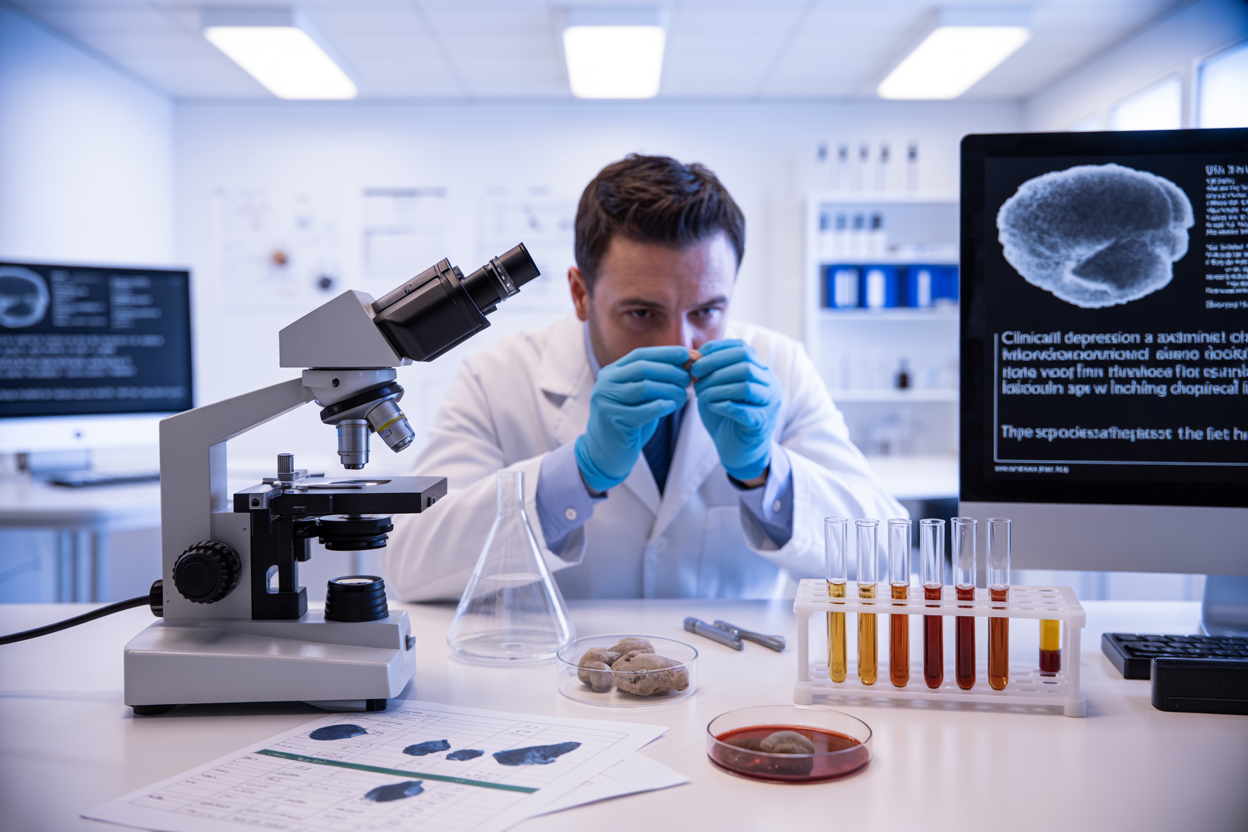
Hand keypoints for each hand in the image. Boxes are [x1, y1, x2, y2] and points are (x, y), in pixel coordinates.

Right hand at [574, 346, 690, 492]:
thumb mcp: (640, 397)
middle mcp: (605, 383)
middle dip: (670, 370)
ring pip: (644, 387)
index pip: (640, 355)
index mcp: (611, 373)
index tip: (687, 354)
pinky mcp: (612, 420)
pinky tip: (671, 406)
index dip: (664, 353)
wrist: (604, 453)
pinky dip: (660, 406)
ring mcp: (606, 401)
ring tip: (684, 394)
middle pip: (643, 368)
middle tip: (689, 378)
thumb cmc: (629, 422)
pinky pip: (642, 410)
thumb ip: (655, 380)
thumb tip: (687, 361)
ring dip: (669, 389)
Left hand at [691, 339, 780, 481]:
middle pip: (745, 364)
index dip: (717, 350)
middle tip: (694, 375)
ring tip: (700, 394)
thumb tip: (691, 356)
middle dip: (715, 366)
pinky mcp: (762, 423)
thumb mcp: (714, 388)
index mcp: (761, 370)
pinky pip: (743, 410)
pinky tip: (710, 406)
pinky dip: (722, 405)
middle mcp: (770, 384)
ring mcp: (770, 404)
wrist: (737, 449)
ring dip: (717, 387)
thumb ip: (708, 372)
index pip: (742, 349)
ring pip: (745, 386)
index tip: (695, 358)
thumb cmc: (724, 415)